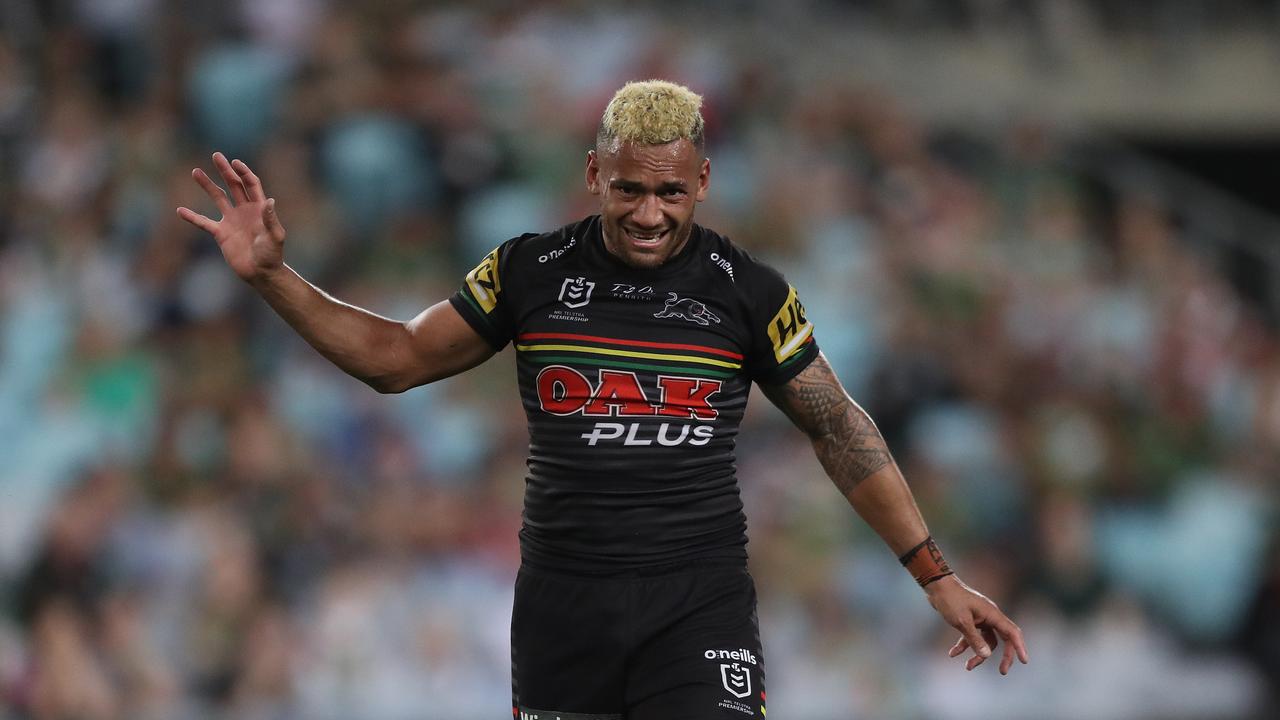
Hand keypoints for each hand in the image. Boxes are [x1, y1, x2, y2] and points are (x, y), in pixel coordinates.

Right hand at [177, 152, 285, 283]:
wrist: (261, 273)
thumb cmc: (272, 255)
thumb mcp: (275, 236)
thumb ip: (271, 219)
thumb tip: (269, 200)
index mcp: (259, 208)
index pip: (251, 184)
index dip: (243, 173)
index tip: (235, 162)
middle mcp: (244, 211)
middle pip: (234, 185)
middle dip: (225, 171)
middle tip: (216, 155)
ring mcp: (231, 220)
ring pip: (218, 198)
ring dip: (207, 185)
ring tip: (195, 171)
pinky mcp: (221, 233)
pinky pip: (204, 222)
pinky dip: (192, 217)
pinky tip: (180, 210)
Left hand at [925, 575, 1028, 674]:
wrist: (937, 585)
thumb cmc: (950, 600)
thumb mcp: (962, 622)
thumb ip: (975, 639)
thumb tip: (987, 656)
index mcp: (992, 614)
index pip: (1012, 633)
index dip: (1020, 647)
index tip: (1024, 661)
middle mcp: (990, 616)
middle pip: (1003, 639)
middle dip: (1003, 656)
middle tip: (1002, 671)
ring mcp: (980, 618)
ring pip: (985, 640)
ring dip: (978, 654)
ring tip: (967, 667)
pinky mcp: (970, 619)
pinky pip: (972, 636)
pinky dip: (964, 645)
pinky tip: (953, 654)